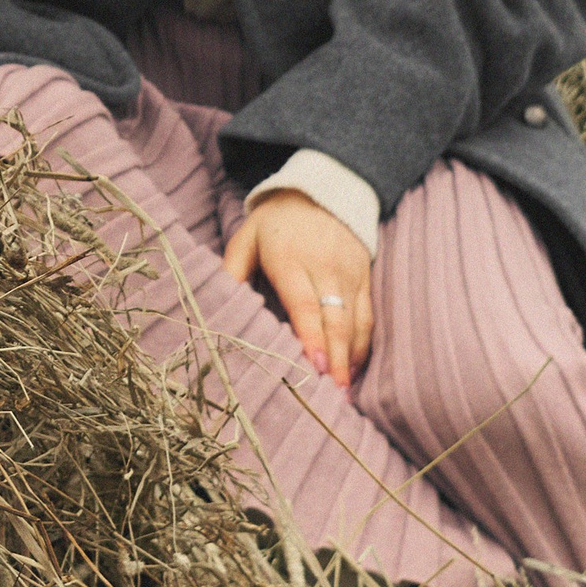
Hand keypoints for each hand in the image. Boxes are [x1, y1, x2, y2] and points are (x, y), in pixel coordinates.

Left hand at [222, 191, 373, 389]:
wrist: (324, 189)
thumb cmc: (276, 222)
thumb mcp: (247, 236)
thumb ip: (232, 269)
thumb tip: (217, 305)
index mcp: (290, 258)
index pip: (304, 304)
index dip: (311, 337)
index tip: (314, 367)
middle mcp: (325, 268)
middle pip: (334, 321)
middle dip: (334, 360)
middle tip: (333, 397)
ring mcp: (349, 274)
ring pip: (355, 323)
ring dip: (349, 360)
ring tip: (343, 394)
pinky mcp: (365, 278)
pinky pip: (368, 318)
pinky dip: (362, 346)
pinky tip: (351, 369)